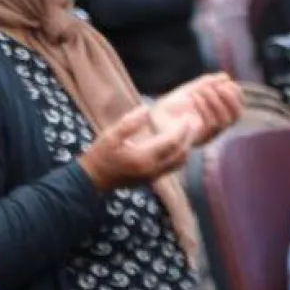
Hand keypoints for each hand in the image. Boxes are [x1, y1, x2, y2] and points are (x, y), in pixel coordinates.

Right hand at [77, 105, 192, 190]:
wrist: (93, 180)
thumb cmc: (100, 156)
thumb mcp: (110, 135)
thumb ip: (129, 122)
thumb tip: (146, 109)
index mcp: (143, 157)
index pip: (171, 142)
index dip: (182, 129)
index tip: (188, 116)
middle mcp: (152, 168)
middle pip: (181, 153)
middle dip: (190, 137)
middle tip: (196, 122)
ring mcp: (153, 176)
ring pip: (179, 162)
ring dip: (188, 147)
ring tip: (191, 133)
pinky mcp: (152, 179)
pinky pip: (173, 167)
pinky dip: (180, 155)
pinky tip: (179, 145)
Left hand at [152, 72, 242, 146]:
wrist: (151, 118)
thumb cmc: (171, 106)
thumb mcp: (191, 91)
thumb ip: (207, 83)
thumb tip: (225, 76)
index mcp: (217, 119)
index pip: (237, 111)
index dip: (236, 97)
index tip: (227, 83)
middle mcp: (215, 130)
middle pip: (235, 116)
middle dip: (228, 98)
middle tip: (217, 86)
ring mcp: (205, 136)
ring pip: (222, 121)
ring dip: (215, 101)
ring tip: (201, 89)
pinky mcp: (194, 139)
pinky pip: (207, 124)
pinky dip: (203, 107)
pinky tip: (193, 96)